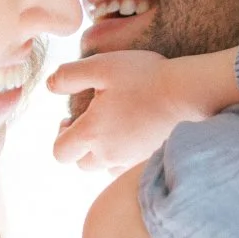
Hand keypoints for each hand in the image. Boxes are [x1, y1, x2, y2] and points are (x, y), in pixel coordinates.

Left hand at [50, 51, 209, 172]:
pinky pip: (129, 170)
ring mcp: (131, 161)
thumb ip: (69, 76)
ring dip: (103, 155)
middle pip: (82, 164)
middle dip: (81, 147)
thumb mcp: (101, 67)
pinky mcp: (151, 162)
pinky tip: (136, 136)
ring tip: (115, 131)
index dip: (60, 137)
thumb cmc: (144, 77)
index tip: (70, 121)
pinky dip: (126, 158)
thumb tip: (49, 86)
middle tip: (93, 124)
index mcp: (91, 132)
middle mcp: (109, 154)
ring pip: (106, 169)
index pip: (60, 152)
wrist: (189, 94)